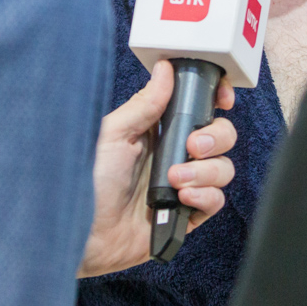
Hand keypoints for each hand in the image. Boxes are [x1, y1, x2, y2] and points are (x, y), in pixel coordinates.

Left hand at [77, 59, 236, 277]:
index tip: (223, 99)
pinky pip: (216, 201)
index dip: (216, 100)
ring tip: (175, 181)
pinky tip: (183, 199)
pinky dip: (206, 197)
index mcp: (158, 130)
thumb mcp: (113, 134)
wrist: (83, 236)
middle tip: (191, 147)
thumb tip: (165, 70)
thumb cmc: (87, 182)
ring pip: (223, 168)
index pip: (199, 108)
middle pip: (221, 135)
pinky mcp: (186, 215)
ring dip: (206, 172)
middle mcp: (174, 155)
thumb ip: (144, 104)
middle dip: (215, 138)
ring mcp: (183, 185)